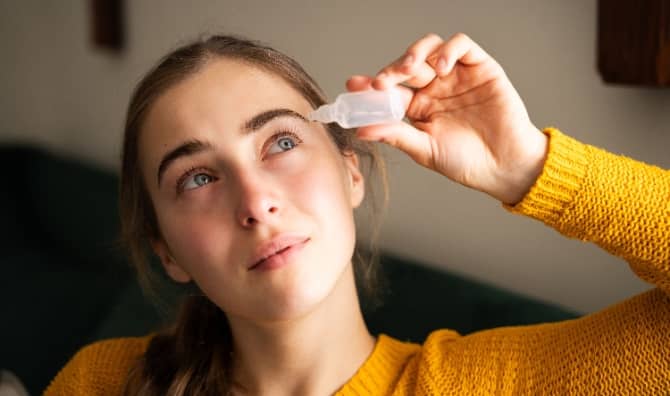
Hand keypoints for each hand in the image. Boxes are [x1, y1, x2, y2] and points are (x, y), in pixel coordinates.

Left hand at [346, 33, 547, 203]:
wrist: (504, 166)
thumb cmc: (466, 162)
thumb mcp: (425, 149)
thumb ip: (396, 135)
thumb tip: (361, 130)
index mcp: (418, 107)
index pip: (390, 89)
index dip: (371, 85)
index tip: (353, 86)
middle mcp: (435, 87)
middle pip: (407, 65)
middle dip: (391, 69)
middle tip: (380, 82)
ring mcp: (457, 76)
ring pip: (430, 48)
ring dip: (415, 53)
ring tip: (408, 69)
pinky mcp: (480, 67)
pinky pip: (462, 45)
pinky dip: (448, 50)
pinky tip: (440, 68)